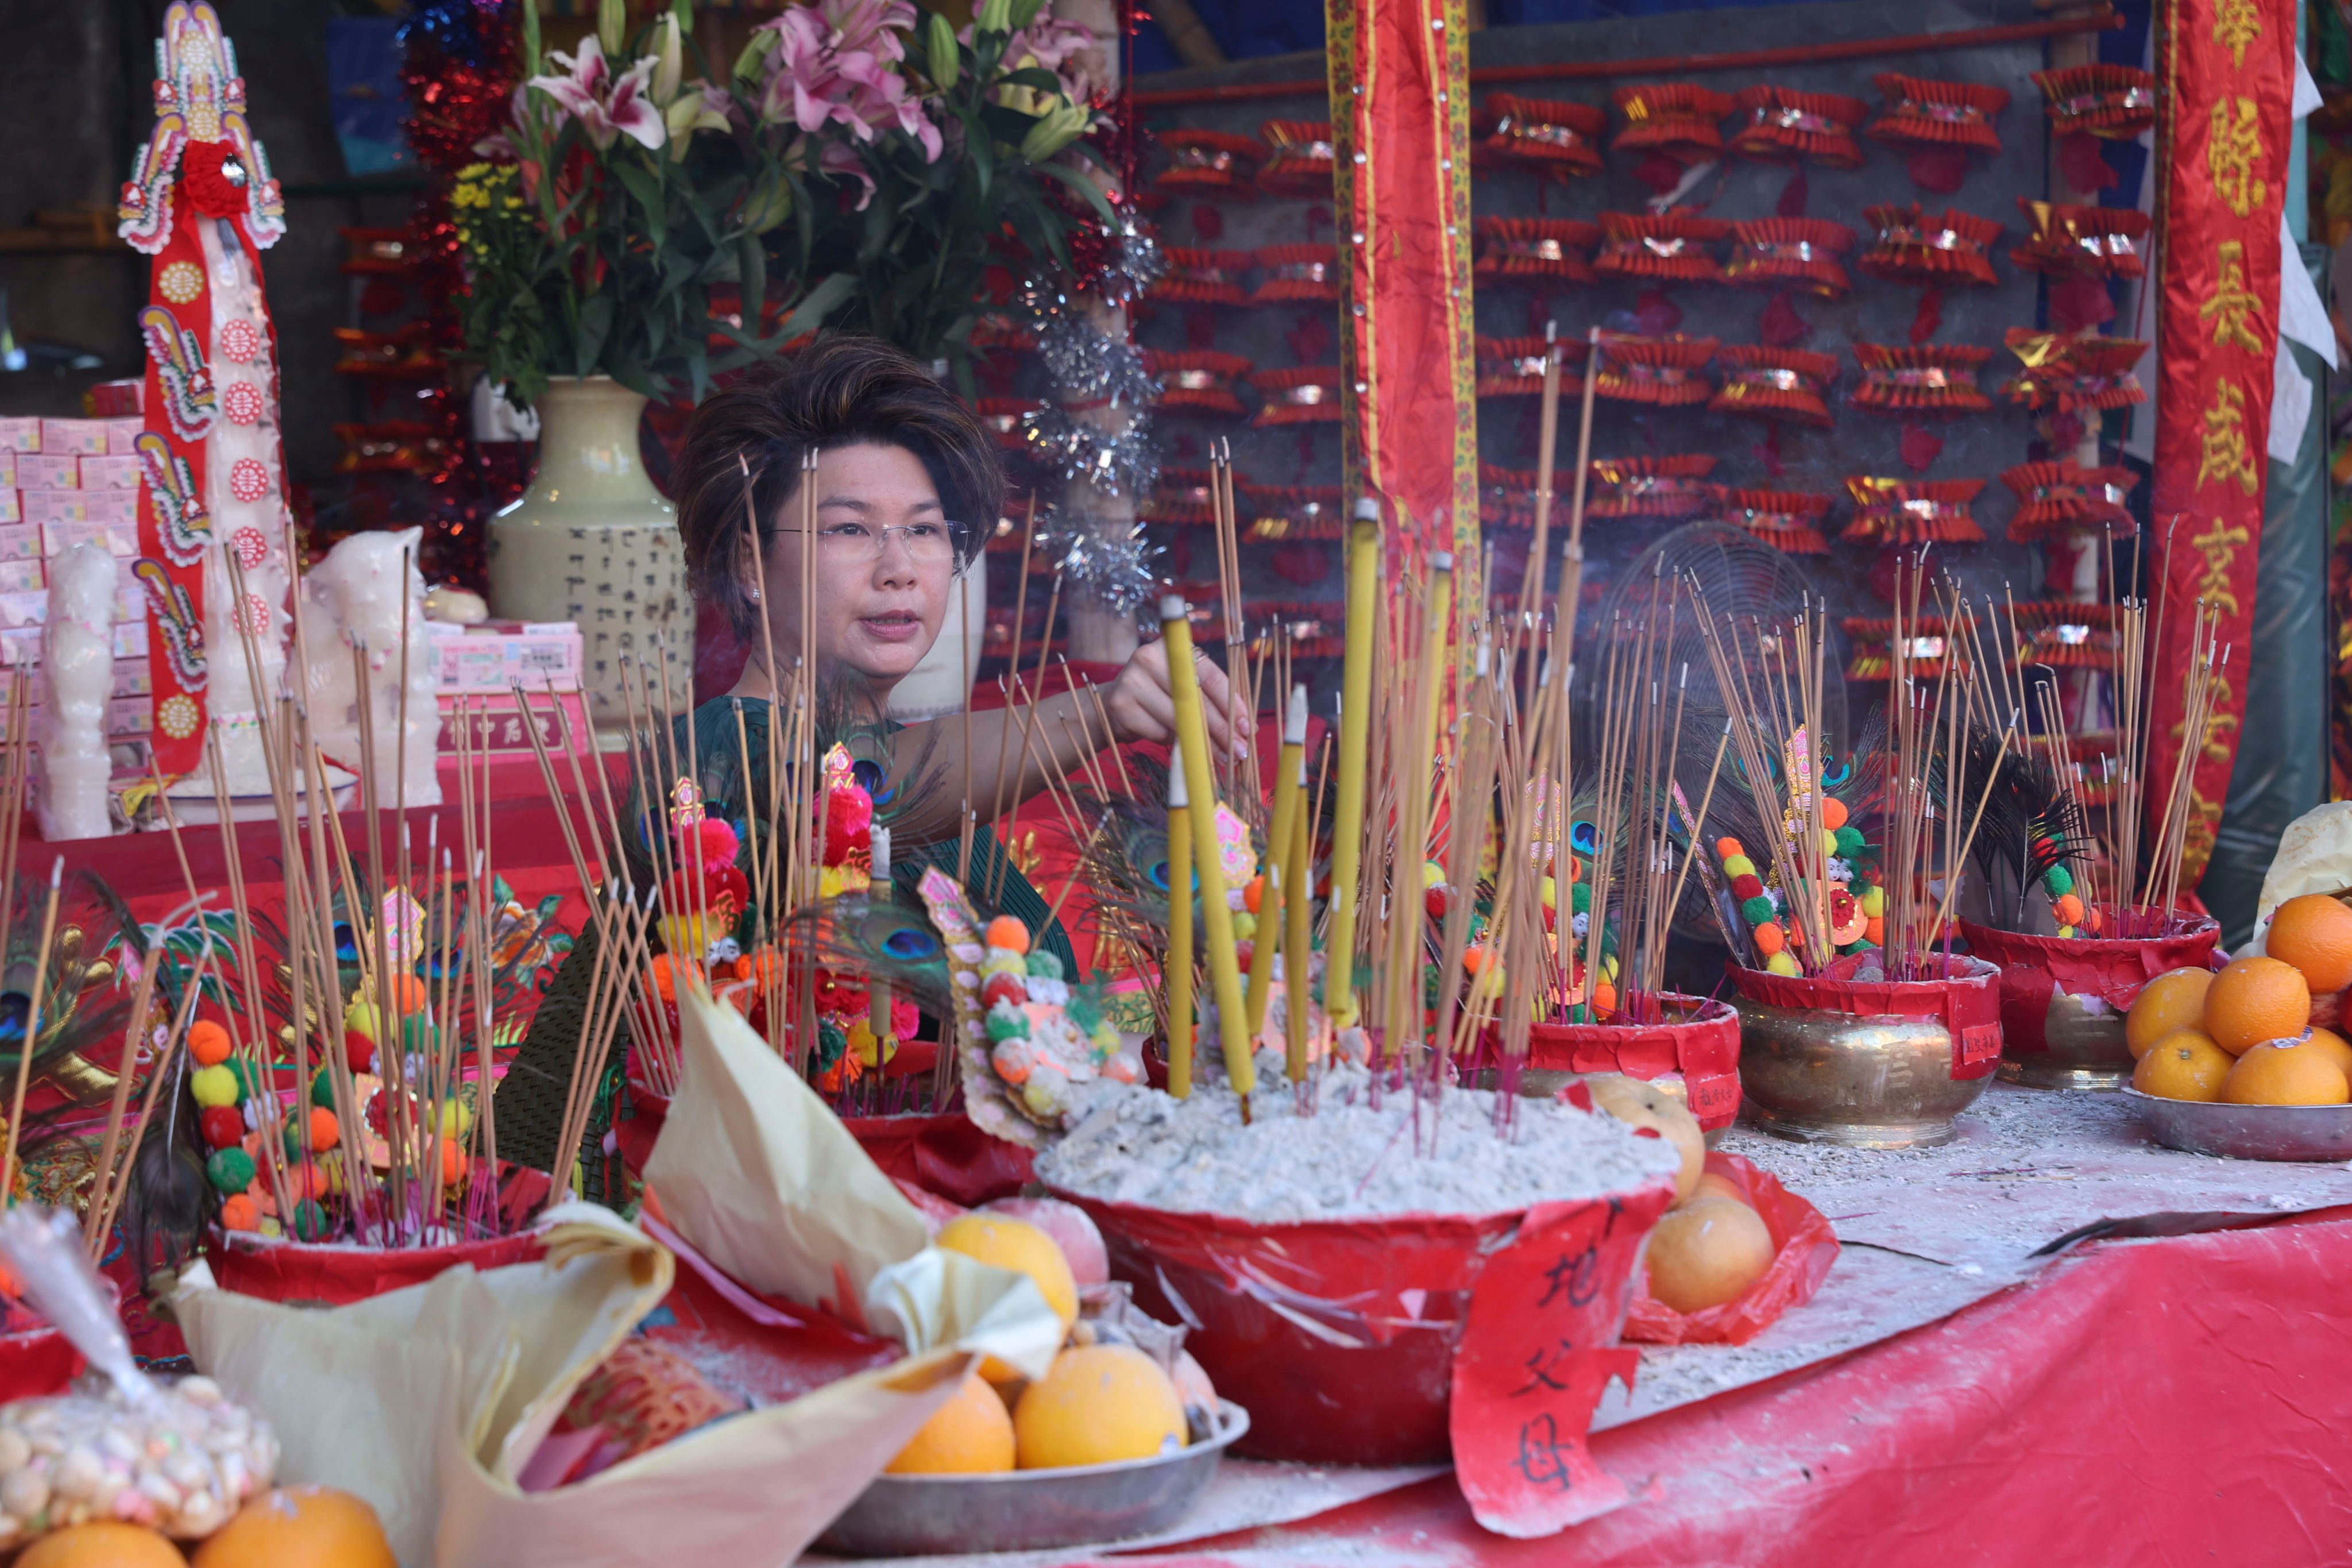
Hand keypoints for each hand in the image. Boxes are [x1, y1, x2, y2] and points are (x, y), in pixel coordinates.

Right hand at [1102, 636, 1245, 759]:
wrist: (1114, 704)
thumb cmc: (1160, 695)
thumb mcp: (1185, 688)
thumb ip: (1211, 699)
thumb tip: (1246, 729)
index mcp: (1174, 648)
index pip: (1210, 677)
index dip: (1232, 704)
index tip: (1248, 728)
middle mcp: (1151, 657)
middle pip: (1196, 700)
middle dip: (1221, 729)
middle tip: (1239, 751)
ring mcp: (1132, 680)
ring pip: (1177, 719)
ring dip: (1203, 744)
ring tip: (1220, 758)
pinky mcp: (1121, 704)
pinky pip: (1157, 732)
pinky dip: (1171, 742)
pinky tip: (1176, 744)